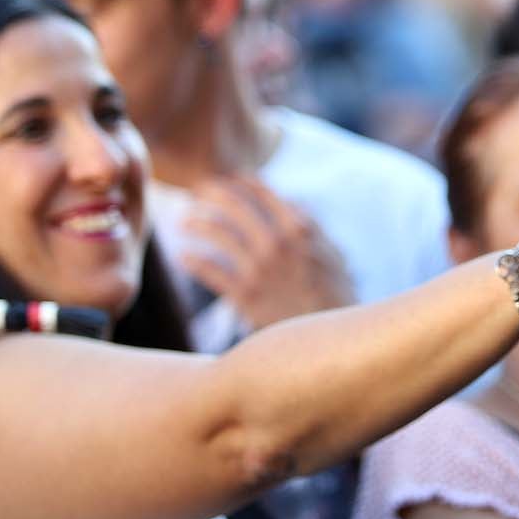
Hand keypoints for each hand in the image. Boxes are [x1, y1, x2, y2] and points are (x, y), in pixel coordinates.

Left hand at [176, 177, 354, 330]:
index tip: (230, 180)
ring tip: (183, 222)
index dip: (244, 183)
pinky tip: (183, 256)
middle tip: (198, 190)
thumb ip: (312, 229)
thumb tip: (294, 205)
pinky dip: (193, 261)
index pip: (265, 194)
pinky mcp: (246, 296)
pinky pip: (211, 272)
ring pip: (219, 235)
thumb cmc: (335, 296)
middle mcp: (277, 244)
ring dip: (197, 223)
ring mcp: (260, 269)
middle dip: (214, 194)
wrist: (330, 338)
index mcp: (300, 230)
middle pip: (236, 207)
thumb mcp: (334, 254)